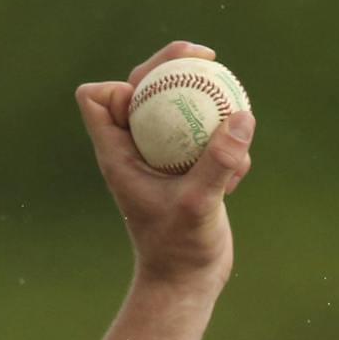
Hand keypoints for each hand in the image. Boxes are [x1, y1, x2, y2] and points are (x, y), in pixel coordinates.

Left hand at [76, 41, 253, 293]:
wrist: (186, 281)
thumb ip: (217, 162)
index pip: (98, 99)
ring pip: (180, 105)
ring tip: (233, 149)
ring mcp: (162, 156)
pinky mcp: (188, 166)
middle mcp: (134, 150)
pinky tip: (237, 180)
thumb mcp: (199, 205)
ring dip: (212, 110)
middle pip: (143, 86)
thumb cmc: (180, 249)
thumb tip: (240, 114)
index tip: (163, 87)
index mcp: (117, 154)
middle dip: (174, 65)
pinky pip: (208, 134)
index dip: (124, 83)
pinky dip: (228, 145)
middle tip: (210, 58)